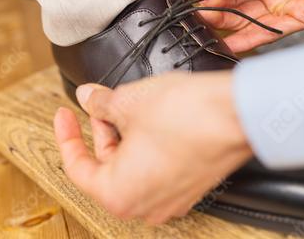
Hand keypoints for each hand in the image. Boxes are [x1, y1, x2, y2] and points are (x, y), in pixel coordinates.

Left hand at [53, 72, 251, 223]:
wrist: (239, 115)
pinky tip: (146, 117)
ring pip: (131, 166)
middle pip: (105, 167)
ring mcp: (170, 198)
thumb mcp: (127, 102)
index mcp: (119, 194)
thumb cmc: (188, 117)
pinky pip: (153, 167)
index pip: (77, 168)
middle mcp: (145, 205)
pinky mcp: (188, 185)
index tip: (64, 116)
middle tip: (98, 104)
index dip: (66, 136)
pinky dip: (143, 144)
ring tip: (124, 105)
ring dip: (121, 135)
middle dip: (98, 131)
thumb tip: (88, 98)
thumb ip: (99, 104)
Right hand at [196, 0, 303, 52]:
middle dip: (218, 20)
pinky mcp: (302, 17)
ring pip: (252, 26)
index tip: (195, 10)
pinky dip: (251, 39)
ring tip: (208, 37)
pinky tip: (231, 43)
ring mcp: (284, 8)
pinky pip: (273, 32)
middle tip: (199, 23)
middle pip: (237, 14)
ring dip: (230, 33)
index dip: (212, 3)